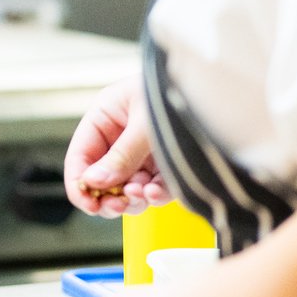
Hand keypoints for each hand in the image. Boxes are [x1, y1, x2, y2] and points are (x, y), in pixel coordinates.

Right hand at [64, 76, 171, 216]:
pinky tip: (156, 192)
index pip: (80, 155)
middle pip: (101, 177)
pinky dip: (153, 195)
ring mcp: (142, 151)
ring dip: (132, 197)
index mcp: (105, 117)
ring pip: (126, 187)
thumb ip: (121, 155)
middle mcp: (120, 136)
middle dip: (107, 195)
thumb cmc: (178, 90)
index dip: (79, 182)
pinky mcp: (165, 163)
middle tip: (116, 205)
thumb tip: (94, 182)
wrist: (217, 90)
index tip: (87, 203)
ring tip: (141, 193)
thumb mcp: (144, 123)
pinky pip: (153, 188)